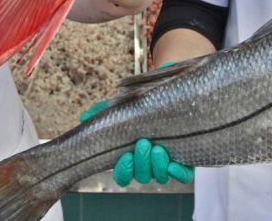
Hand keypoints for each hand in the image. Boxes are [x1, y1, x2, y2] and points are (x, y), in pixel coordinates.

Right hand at [79, 98, 193, 186]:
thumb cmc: (150, 102)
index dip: (123, 170)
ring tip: (158, 149)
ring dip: (157, 166)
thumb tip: (85, 118)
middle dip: (141, 163)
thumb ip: (106, 110)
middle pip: (141, 176)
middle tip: (144, 144)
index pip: (123, 174)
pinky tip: (174, 162)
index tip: (125, 156)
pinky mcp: (186, 161)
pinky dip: (177, 171)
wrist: (180, 95)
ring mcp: (167, 163)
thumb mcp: (127, 103)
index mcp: (132, 154)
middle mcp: (149, 163)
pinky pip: (183, 176)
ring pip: (159, 176)